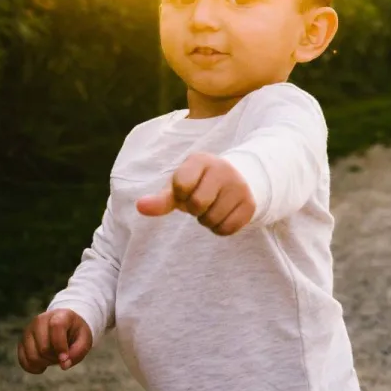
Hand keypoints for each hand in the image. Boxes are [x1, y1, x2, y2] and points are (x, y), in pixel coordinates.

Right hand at [18, 309, 92, 373]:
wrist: (64, 327)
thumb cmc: (75, 334)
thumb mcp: (84, 340)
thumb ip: (78, 351)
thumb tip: (64, 365)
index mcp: (60, 315)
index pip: (56, 327)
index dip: (60, 346)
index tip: (65, 358)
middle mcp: (40, 320)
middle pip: (43, 347)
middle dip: (55, 358)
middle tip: (62, 356)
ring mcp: (28, 330)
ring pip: (32, 356)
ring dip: (45, 363)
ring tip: (53, 358)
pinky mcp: (22, 341)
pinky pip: (23, 361)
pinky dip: (33, 368)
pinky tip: (42, 366)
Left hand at [136, 152, 254, 235]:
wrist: (237, 179)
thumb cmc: (199, 184)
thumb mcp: (179, 188)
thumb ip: (161, 199)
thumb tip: (140, 207)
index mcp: (201, 160)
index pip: (181, 185)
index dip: (180, 194)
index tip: (187, 189)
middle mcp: (223, 169)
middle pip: (198, 205)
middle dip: (194, 209)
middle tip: (200, 201)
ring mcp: (239, 187)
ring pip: (212, 220)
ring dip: (207, 220)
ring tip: (212, 207)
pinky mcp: (250, 204)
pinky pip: (227, 229)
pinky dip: (220, 228)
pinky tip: (223, 214)